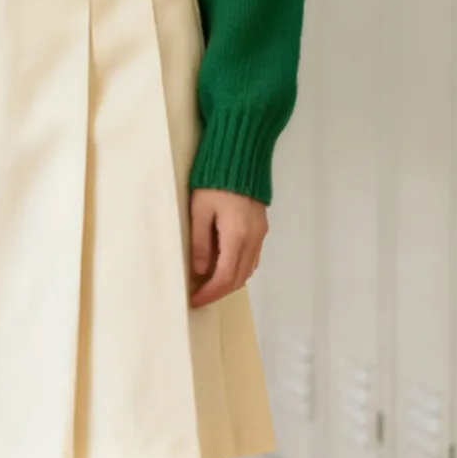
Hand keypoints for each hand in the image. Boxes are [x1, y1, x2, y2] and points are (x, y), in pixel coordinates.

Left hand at [188, 188, 267, 307]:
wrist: (240, 157)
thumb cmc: (215, 181)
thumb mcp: (199, 211)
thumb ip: (200, 242)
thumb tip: (199, 270)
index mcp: (236, 235)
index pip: (224, 276)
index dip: (210, 293)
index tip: (195, 300)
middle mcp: (253, 238)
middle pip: (239, 278)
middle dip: (219, 291)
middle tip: (200, 296)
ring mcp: (260, 233)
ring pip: (248, 270)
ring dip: (230, 282)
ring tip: (209, 284)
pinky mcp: (261, 227)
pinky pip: (253, 257)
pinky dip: (239, 269)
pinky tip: (224, 266)